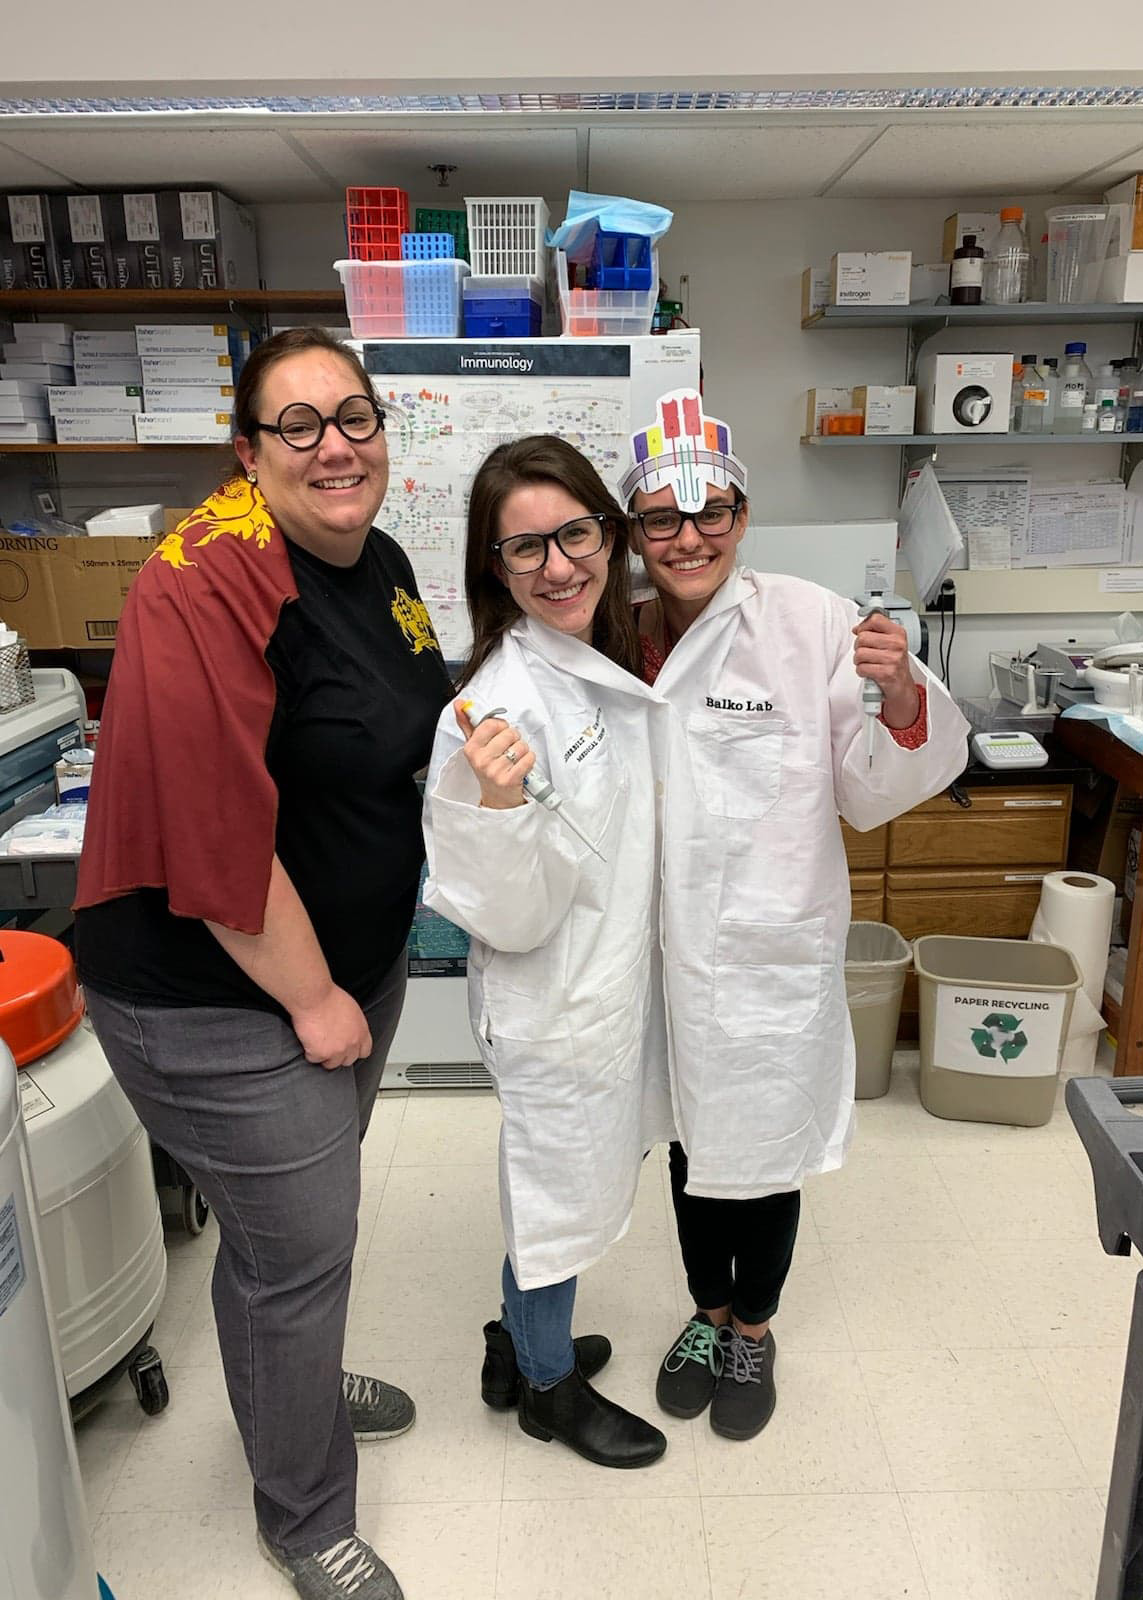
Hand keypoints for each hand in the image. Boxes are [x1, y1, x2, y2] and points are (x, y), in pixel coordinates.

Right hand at [291, 985, 372, 1070]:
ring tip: (316, 1042)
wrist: (314, 997)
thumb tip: (348, 1031)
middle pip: (348, 1060)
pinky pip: (314, 1059)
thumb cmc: (329, 997)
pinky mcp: (321, 1054)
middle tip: (328, 1045)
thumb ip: (353, 1026)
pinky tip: (308, 1040)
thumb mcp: (351, 1010)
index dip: (354, 1051)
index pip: (364, 1051)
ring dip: (323, 1056)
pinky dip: (309, 1052)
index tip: (347, 1049)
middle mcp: (352, 1043)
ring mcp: (337, 1050)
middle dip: (338, 1055)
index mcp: (361, 1031)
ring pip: (331, 1064)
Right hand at [454, 699, 535, 810]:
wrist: (497, 798)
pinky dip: (529, 760)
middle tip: (508, 750)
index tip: (501, 733)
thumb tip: (459, 704)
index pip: (491, 724)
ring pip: (521, 745)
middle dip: (514, 739)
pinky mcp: (509, 780)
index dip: (501, 726)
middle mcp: (480, 760)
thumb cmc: (488, 768)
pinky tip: (521, 766)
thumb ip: (468, 724)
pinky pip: (528, 758)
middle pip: (510, 733)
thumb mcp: (475, 747)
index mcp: (471, 748)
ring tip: (515, 760)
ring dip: (523, 751)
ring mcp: (494, 771)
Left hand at [852, 612, 918, 727]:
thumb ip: (875, 631)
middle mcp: (897, 644)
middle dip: (859, 647)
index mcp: (898, 633)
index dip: (863, 626)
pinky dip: (861, 672)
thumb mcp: (891, 642)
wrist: (902, 686)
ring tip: (868, 663)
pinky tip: (869, 671)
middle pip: (862, 637)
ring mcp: (893, 659)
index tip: (862, 632)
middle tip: (866, 653)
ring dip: (859, 661)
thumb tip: (857, 628)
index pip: (875, 619)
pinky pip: (862, 668)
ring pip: (859, 653)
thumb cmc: (894, 663)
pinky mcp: (886, 673)